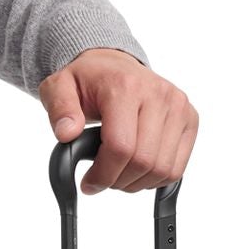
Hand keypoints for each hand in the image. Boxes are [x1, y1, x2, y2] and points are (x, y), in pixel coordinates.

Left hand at [38, 47, 197, 192]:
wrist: (113, 65)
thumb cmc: (88, 80)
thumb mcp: (59, 87)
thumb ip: (59, 110)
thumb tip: (67, 133)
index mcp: (126, 86)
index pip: (121, 147)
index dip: (103, 175)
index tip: (89, 183)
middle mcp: (158, 94)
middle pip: (143, 162)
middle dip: (118, 181)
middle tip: (103, 180)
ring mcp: (178, 106)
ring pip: (162, 169)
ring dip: (137, 183)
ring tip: (119, 174)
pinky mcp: (189, 118)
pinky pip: (177, 167)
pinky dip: (156, 178)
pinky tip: (138, 170)